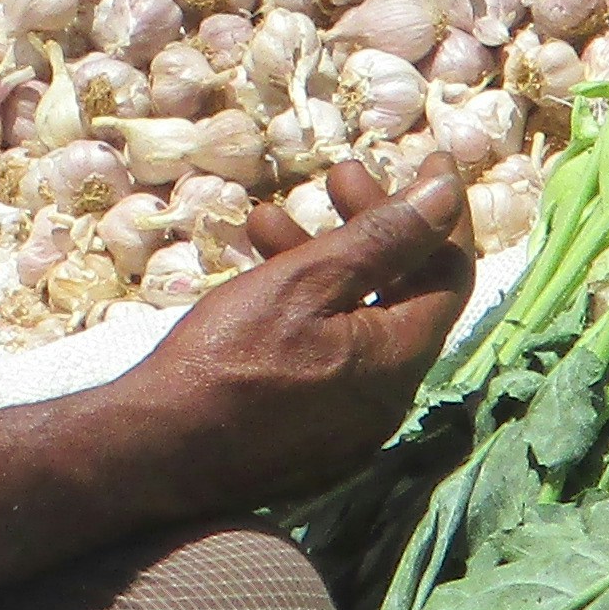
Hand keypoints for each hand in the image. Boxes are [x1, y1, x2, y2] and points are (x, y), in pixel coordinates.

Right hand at [126, 161, 472, 508]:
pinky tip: (259, 278)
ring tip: (265, 218)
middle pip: (404, 293)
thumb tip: (445, 193)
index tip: (432, 160)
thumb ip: (382, 238)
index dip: (444, 213)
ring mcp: (352, 421)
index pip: (451, 275)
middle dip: (375, 227)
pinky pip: (333, 353)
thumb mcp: (303, 281)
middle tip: (336, 176)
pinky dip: (309, 307)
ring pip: (359, 319)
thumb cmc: (227, 358)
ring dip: (326, 261)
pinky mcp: (315, 433)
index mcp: (398, 358)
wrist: (157, 449)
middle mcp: (390, 396)